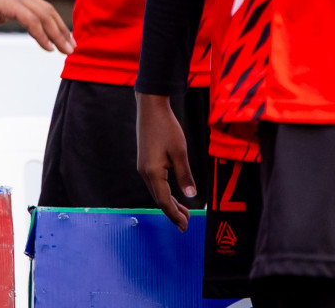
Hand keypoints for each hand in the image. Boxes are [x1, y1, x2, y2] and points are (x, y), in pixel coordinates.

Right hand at [0, 0, 74, 54]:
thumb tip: (2, 17)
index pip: (39, 7)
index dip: (53, 22)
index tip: (61, 36)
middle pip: (47, 11)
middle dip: (61, 29)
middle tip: (71, 46)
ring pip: (43, 17)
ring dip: (57, 34)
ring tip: (66, 50)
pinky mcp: (6, 4)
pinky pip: (31, 21)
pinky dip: (42, 35)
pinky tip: (48, 47)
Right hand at [136, 91, 196, 229]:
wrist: (150, 108)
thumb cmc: (166, 128)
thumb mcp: (180, 152)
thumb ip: (185, 174)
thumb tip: (191, 195)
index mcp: (153, 172)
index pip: (164, 201)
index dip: (175, 215)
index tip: (185, 227)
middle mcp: (145, 172)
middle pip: (159, 199)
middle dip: (173, 212)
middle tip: (187, 225)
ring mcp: (143, 167)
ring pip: (156, 192)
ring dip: (170, 203)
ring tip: (184, 212)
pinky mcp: (145, 161)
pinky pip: (155, 183)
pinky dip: (165, 193)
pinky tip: (174, 194)